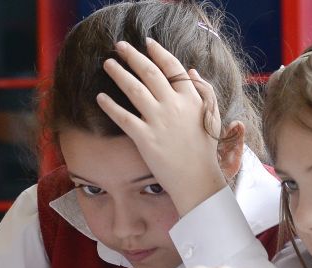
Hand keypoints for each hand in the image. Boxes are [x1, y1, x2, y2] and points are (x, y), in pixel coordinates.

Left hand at [96, 38, 228, 214]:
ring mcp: (159, 121)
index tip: (146, 43)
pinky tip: (99, 97)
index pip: (172, 67)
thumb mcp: (211, 115)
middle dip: (131, 56)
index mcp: (191, 98)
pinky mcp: (145, 138)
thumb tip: (192, 70)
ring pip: (134, 89)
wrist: (198, 180)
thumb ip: (204, 90)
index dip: (158, 52)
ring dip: (118, 73)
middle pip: (149, 72)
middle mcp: (174, 105)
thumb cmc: (205, 150)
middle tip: (118, 46)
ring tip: (107, 63)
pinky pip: (124, 117)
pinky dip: (110, 106)